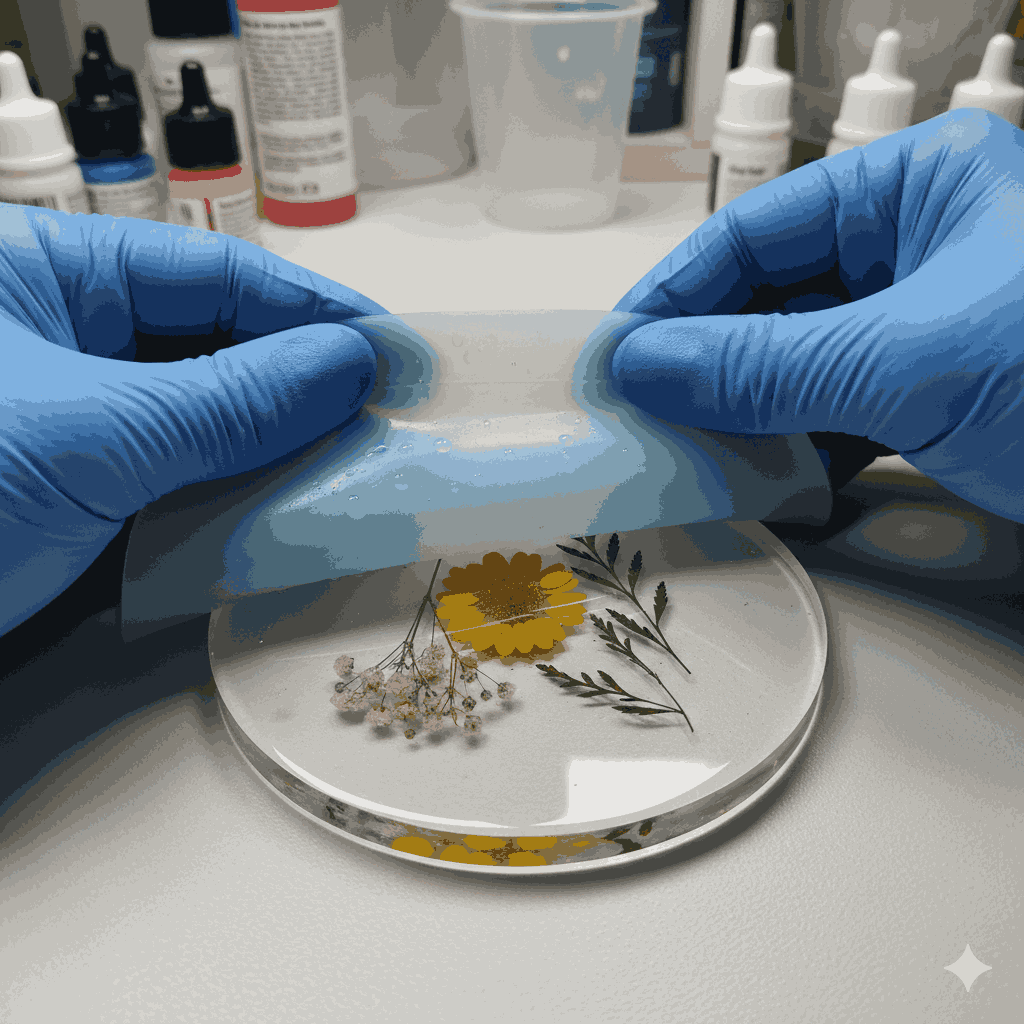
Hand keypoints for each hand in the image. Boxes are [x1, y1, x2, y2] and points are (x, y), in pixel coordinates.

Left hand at [1, 204, 382, 636]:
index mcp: (39, 272)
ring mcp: (70, 414)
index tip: (391, 349)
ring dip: (276, 440)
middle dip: (302, 379)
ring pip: (203, 412)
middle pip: (213, 341)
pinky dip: (232, 489)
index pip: (210, 273)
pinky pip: (178, 472)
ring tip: (354, 458)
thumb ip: (233, 400)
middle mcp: (58, 334)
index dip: (311, 312)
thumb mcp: (94, 436)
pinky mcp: (79, 488)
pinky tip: (286, 502)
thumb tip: (349, 367)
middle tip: (386, 412)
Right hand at [611, 109, 1023, 521]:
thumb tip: (650, 363)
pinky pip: (841, 411)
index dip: (681, 289)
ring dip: (748, 409)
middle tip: (646, 407)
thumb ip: (763, 364)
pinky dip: (798, 447)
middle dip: (709, 356)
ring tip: (690, 448)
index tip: (624, 346)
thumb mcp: (907, 360)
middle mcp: (925, 246)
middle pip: (777, 296)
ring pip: (804, 360)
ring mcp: (933, 324)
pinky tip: (764, 475)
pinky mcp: (943, 395)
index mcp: (926, 185)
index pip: (762, 226)